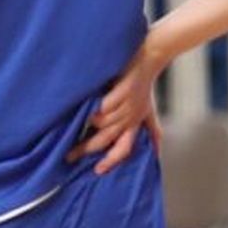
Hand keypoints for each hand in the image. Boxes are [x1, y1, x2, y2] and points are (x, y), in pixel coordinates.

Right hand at [70, 44, 166, 174]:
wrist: (152, 56)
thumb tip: (158, 153)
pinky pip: (105, 105)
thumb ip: (152, 130)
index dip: (111, 161)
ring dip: (90, 125)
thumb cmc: (145, 84)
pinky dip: (96, 108)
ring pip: (104, 123)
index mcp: (135, 123)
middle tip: (69, 156)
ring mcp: (128, 104)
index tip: (96, 171)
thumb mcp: (148, 110)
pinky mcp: (123, 90)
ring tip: (71, 128)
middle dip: (87, 148)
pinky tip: (85, 108)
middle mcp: (131, 117)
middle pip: (107, 139)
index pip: (124, 148)